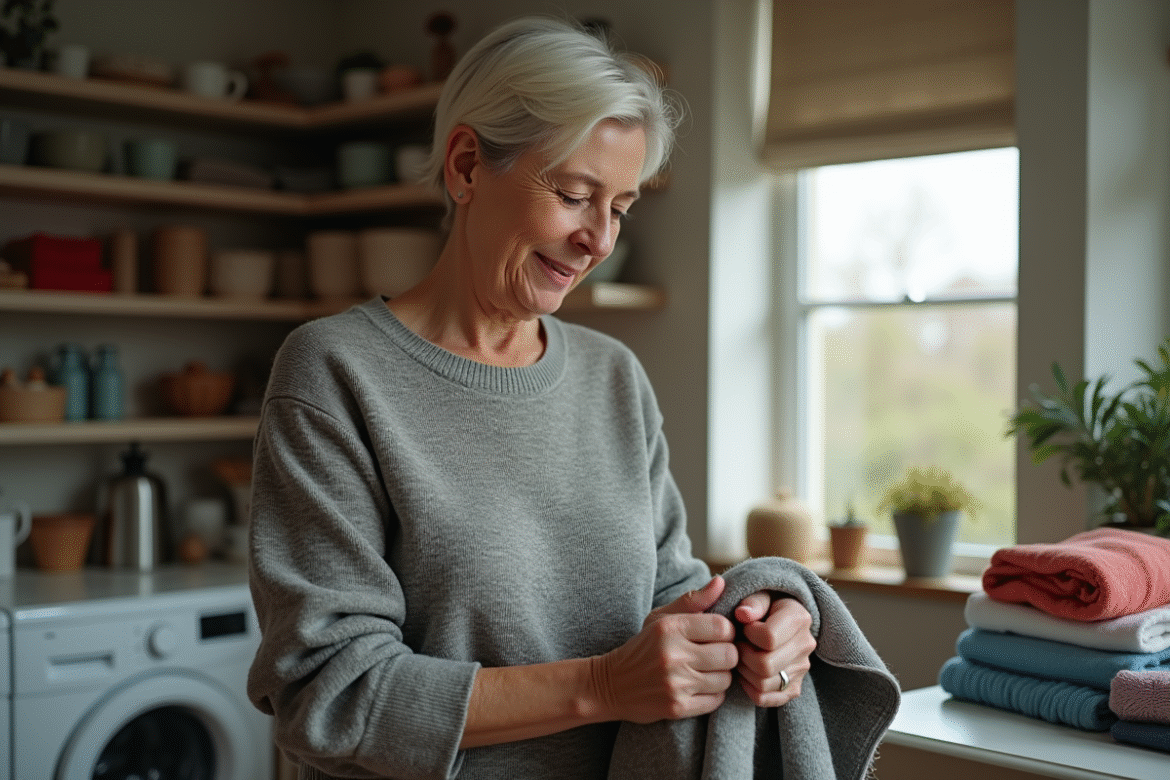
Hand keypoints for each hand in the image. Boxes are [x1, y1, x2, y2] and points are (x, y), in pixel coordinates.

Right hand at [595, 577, 738, 723]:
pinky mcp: (677, 707)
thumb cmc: (643, 647)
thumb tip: (721, 582)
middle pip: (729, 655)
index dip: (727, 632)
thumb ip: (693, 601)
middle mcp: (673, 655)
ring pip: (725, 679)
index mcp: (670, 628)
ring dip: (720, 676)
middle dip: (727, 654)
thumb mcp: (661, 618)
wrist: (612, 684)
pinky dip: (713, 694)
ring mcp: (675, 683)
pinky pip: (716, 700)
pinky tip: (698, 687)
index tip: (717, 636)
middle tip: (715, 655)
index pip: (723, 627)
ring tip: (705, 671)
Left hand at [732, 592, 815, 706]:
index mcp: (800, 618)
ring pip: (763, 685)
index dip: (748, 633)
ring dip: (744, 672)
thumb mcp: (760, 594)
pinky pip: (765, 699)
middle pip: (765, 666)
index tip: (744, 626)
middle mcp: (805, 645)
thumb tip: (742, 614)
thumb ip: (752, 602)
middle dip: (743, 655)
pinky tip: (746, 671)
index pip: (768, 638)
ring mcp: (802, 669)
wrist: (776, 618)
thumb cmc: (764, 605)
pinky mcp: (794, 687)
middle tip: (737, 644)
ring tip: (741, 655)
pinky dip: (750, 688)